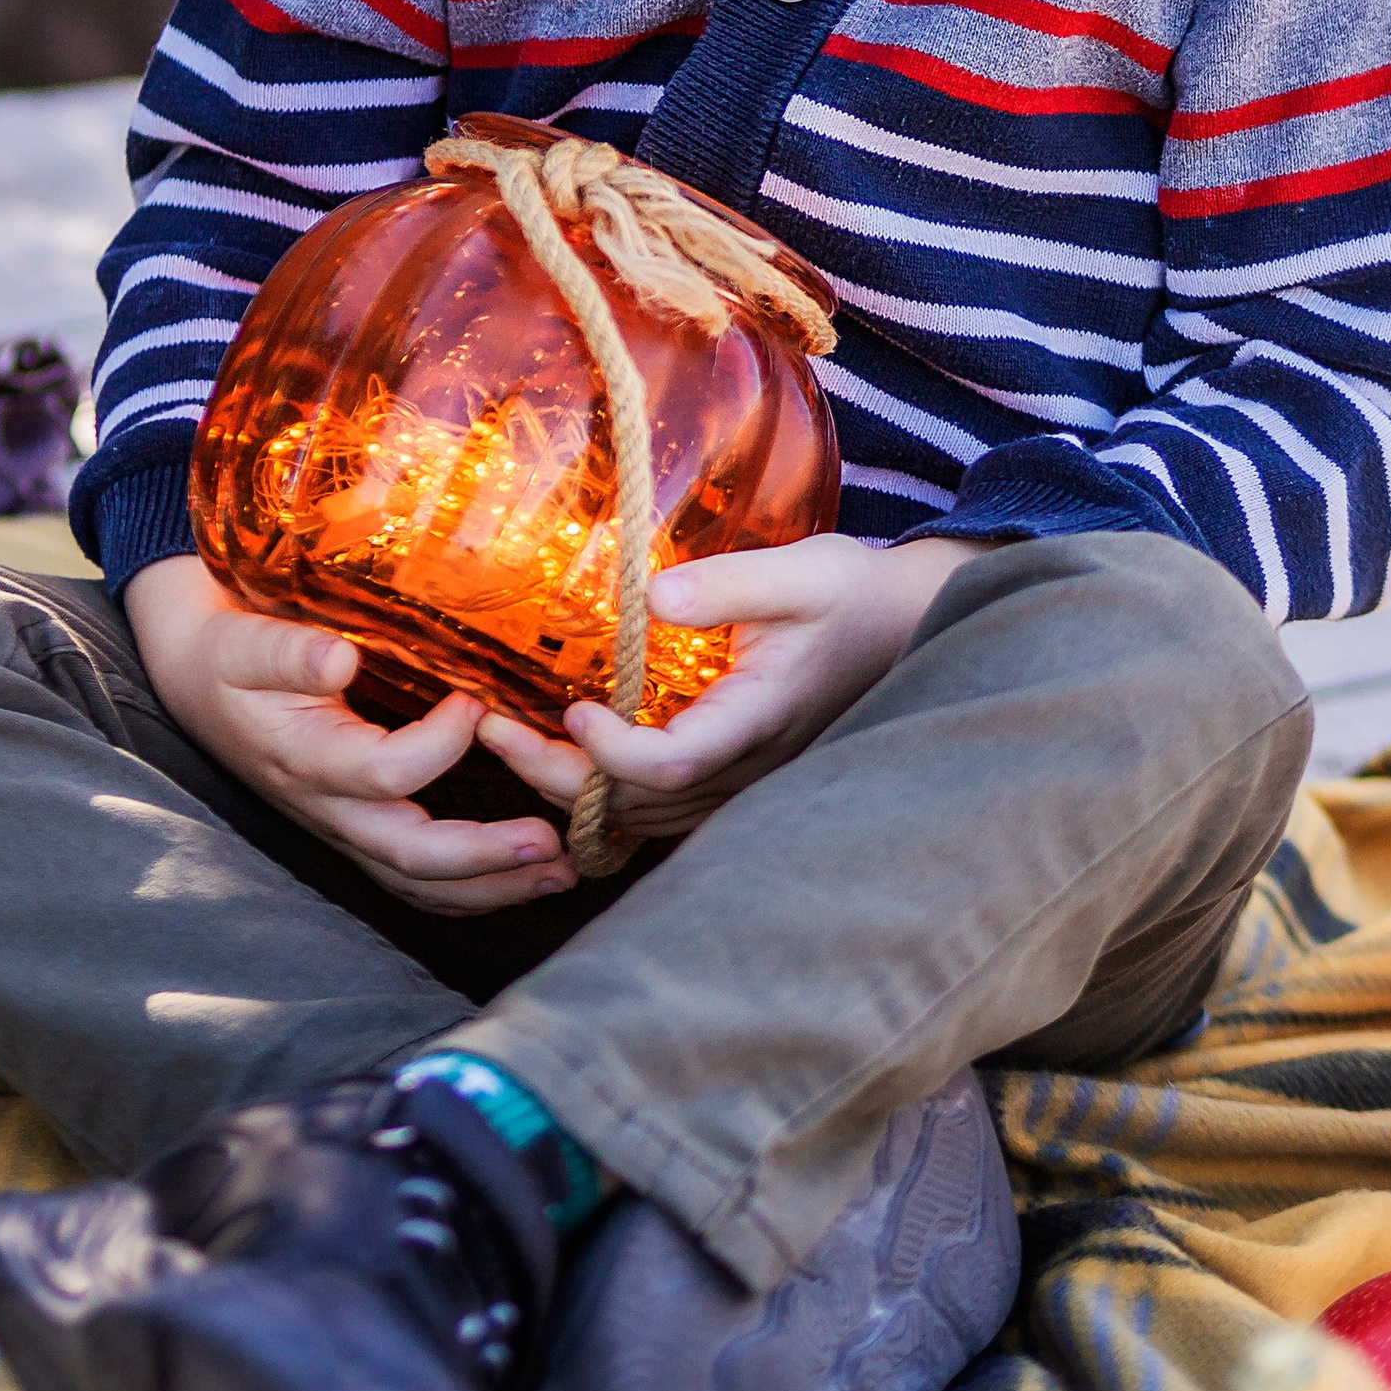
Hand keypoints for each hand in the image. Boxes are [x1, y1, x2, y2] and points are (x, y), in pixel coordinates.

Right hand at [126, 551, 581, 913]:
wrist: (202, 686)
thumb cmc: (233, 659)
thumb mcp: (248, 646)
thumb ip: (288, 653)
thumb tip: (337, 658)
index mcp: (306, 759)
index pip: (384, 772)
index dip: (440, 742)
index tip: (478, 701)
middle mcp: (330, 808)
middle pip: (411, 854)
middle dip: (486, 855)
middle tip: (553, 841)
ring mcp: (348, 829)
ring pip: (421, 883)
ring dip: (495, 885)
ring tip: (563, 872)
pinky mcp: (364, 832)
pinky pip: (420, 879)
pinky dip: (476, 887)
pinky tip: (528, 876)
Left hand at [477, 534, 984, 854]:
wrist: (900, 628)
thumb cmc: (852, 595)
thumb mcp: (801, 571)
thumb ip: (727, 584)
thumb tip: (649, 596)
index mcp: (759, 717)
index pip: (675, 764)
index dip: (614, 752)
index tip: (574, 708)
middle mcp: (745, 767)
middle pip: (637, 804)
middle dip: (557, 775)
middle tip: (491, 730)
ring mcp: (737, 782)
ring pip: (639, 819)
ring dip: (570, 789)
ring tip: (505, 739)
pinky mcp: (728, 778)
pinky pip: (654, 812)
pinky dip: (601, 795)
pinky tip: (561, 758)